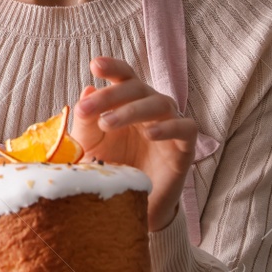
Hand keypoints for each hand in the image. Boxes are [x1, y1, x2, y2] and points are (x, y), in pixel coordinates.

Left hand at [72, 56, 196, 231]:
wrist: (128, 205)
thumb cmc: (110, 168)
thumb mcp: (89, 145)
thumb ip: (86, 120)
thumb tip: (87, 90)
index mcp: (127, 102)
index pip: (124, 77)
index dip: (113, 67)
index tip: (95, 65)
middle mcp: (150, 108)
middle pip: (137, 88)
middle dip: (111, 94)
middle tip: (88, 109)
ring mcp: (170, 125)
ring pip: (160, 103)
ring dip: (132, 110)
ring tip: (108, 122)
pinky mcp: (185, 148)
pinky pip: (185, 128)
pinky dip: (169, 127)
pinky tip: (150, 134)